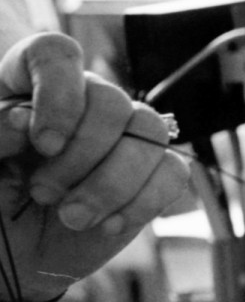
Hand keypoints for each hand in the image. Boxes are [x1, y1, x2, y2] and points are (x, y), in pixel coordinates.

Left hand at [0, 34, 193, 301]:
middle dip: (83, 155)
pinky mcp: (151, 175)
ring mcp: (123, 137)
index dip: (58, 95)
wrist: (15, 246)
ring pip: (149, 133)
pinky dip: (143, 202)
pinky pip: (171, 173)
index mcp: (29, 83)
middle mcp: (83, 102)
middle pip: (111, 100)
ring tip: (73, 217)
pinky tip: (108, 224)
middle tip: (43, 193)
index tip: (43, 145)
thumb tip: (23, 119)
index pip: (55, 54)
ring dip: (113, 183)